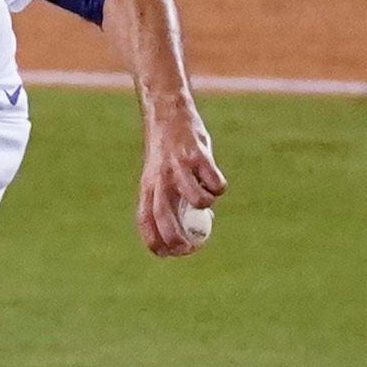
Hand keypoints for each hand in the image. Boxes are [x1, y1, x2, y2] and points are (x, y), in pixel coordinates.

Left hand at [135, 104, 225, 257]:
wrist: (168, 113)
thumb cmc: (167, 152)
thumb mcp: (161, 177)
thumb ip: (172, 201)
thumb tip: (195, 228)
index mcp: (147, 187)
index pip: (146, 224)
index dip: (158, 244)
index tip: (173, 253)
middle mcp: (160, 179)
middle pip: (166, 219)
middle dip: (180, 240)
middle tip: (194, 247)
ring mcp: (179, 167)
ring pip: (198, 200)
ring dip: (207, 205)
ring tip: (207, 196)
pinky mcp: (198, 155)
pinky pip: (215, 183)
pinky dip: (219, 187)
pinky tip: (215, 180)